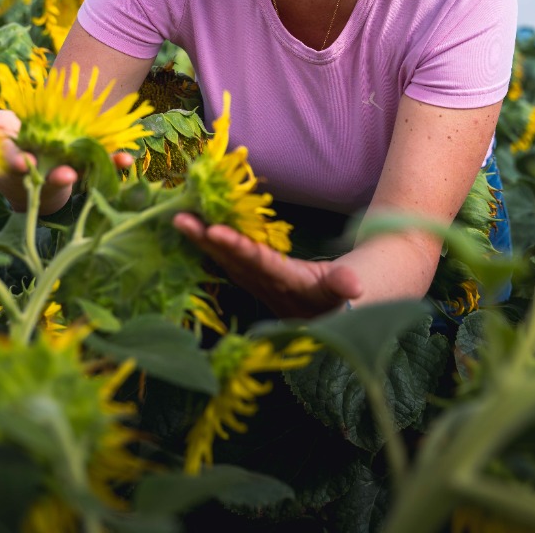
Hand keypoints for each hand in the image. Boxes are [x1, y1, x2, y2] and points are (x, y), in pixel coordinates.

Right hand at [0, 108, 131, 214]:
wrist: (30, 161)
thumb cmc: (6, 142)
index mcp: (16, 162)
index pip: (13, 164)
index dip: (18, 164)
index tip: (24, 163)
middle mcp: (41, 171)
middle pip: (50, 177)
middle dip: (59, 177)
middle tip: (66, 174)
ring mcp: (64, 170)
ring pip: (81, 173)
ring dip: (98, 168)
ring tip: (115, 163)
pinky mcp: (84, 165)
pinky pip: (99, 164)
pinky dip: (113, 161)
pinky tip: (126, 158)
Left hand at [173, 213, 362, 318]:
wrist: (339, 315)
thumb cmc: (343, 296)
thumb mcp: (347, 291)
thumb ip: (344, 286)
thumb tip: (354, 287)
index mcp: (288, 284)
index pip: (258, 263)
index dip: (237, 248)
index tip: (214, 232)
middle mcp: (267, 285)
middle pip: (232, 260)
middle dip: (206, 241)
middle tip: (180, 219)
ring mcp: (258, 284)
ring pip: (226, 260)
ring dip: (203, 241)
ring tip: (181, 220)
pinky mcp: (256, 279)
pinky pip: (229, 259)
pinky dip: (212, 244)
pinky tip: (193, 231)